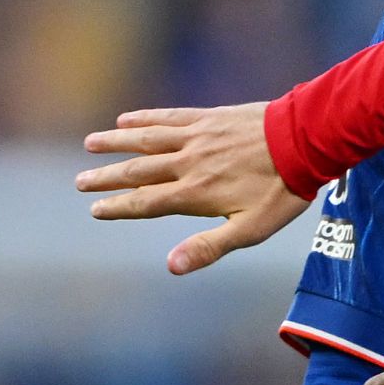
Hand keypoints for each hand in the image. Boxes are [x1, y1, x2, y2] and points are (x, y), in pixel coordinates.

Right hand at [78, 103, 310, 274]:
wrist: (304, 140)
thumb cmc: (281, 192)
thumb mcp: (250, 230)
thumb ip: (209, 247)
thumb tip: (171, 267)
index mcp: (195, 194)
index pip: (146, 203)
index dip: (118, 207)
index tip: (95, 210)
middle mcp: (187, 163)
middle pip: (137, 171)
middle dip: (107, 178)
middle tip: (79, 182)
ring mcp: (196, 136)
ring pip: (145, 139)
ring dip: (115, 143)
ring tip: (90, 145)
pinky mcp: (207, 117)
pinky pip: (167, 117)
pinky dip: (143, 118)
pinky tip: (125, 119)